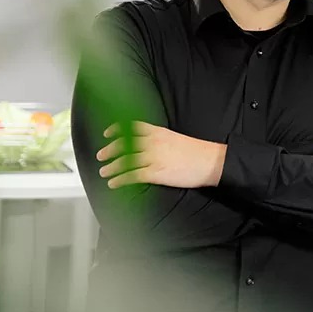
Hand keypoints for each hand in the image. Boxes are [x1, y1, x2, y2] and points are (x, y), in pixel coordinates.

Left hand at [97, 122, 226, 189]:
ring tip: (104, 172)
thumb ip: (160, 139)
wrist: (211, 161)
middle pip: (124, 144)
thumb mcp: (175, 138)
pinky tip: (114, 183)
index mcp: (159, 132)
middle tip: (101, 155)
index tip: (107, 133)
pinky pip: (133, 176)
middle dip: (109, 150)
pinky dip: (120, 180)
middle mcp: (154, 143)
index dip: (117, 129)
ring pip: (125, 161)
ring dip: (111, 167)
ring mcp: (154, 158)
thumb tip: (146, 144)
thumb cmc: (197, 152)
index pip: (132, 127)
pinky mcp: (156, 173)